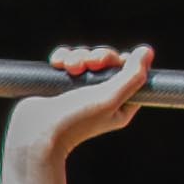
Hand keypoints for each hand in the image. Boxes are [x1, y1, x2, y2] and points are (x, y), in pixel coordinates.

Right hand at [5, 45, 156, 166]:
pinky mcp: (60, 85)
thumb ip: (132, 75)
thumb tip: (147, 52)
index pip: (131, 74)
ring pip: (87, 58)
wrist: (36, 132)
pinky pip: (66, 60)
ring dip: (79, 56)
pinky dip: (63, 57)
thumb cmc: (75, 120)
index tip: (114, 63)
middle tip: (91, 63)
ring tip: (70, 67)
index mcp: (120, 105)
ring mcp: (79, 91)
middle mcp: (101, 98)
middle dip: (99, 57)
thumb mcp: (110, 97)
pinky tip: (57, 63)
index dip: (125, 62)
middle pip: (109, 63)